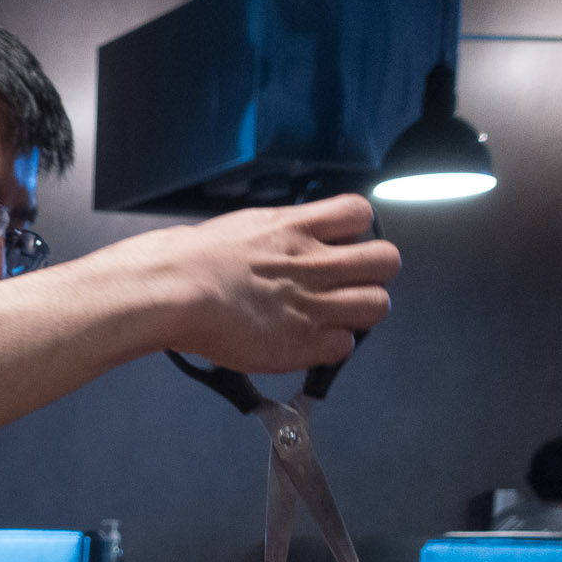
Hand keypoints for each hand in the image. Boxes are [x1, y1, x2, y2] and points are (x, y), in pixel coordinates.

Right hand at [123, 195, 398, 372]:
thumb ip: (277, 234)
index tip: (338, 245)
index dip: (354, 232)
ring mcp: (313, 304)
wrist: (175, 290)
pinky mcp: (302, 343)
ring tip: (331, 317)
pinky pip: (344, 346)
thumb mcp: (244, 227)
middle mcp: (316, 263)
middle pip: (386, 261)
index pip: (359, 214)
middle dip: (371, 273)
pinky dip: (330, 347)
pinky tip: (307, 343)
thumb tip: (286, 241)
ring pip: (377, 305)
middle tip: (344, 284)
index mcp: (298, 228)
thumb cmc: (191, 259)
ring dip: (359, 312)